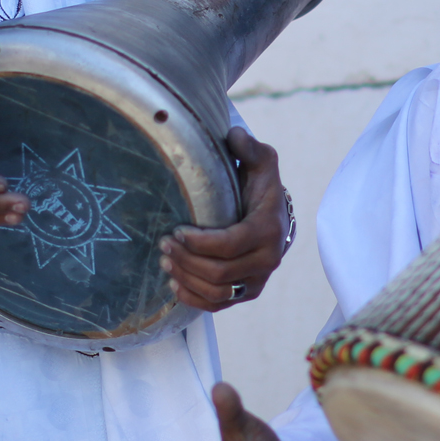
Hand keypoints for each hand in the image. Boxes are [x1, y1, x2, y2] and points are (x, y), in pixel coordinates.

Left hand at [163, 128, 286, 310]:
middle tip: (163, 243)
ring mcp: (257, 281)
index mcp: (268, 230)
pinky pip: (218, 305)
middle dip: (186, 259)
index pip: (230, 244)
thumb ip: (249, 148)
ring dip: (186, 279)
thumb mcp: (261, 162)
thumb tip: (234, 135)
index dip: (199, 242)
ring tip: (164, 260)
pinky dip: (194, 299)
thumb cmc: (262, 186)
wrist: (276, 217)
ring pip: (217, 292)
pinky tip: (174, 284)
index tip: (176, 230)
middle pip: (219, 272)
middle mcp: (267, 260)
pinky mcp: (246, 293)